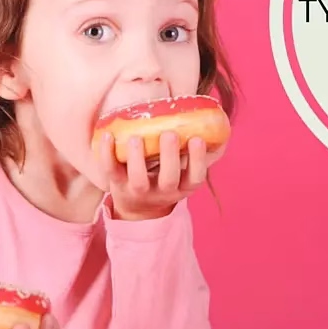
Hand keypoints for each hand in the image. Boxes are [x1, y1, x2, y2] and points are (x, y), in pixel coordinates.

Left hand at [98, 131, 224, 219]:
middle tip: (170, 134)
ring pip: (139, 179)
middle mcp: (163, 192)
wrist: (137, 205)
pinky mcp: (116, 184)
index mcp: (183, 187)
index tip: (197, 139)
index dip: (197, 160)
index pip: (195, 178)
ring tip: (137, 138)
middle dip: (170, 157)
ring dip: (138, 158)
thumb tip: (221, 123)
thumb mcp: (185, 172)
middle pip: (168, 179)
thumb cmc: (167, 177)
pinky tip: (108, 135)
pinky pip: (110, 171)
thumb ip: (199, 152)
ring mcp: (138, 190)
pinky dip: (106, 153)